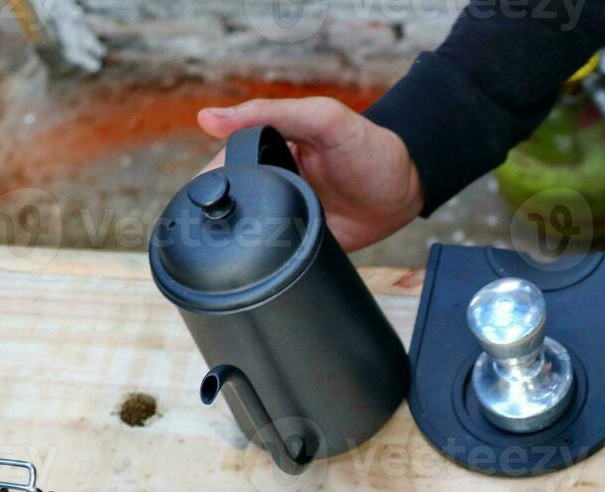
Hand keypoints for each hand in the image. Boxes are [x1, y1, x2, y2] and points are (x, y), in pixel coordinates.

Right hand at [197, 97, 422, 252]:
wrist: (405, 192)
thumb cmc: (368, 147)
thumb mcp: (323, 119)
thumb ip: (272, 113)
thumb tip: (209, 118)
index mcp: (263, 150)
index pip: (220, 167)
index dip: (208, 183)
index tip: (199, 199)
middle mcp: (268, 183)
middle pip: (227, 206)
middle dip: (218, 219)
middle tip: (219, 230)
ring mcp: (282, 216)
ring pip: (245, 236)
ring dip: (239, 243)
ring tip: (238, 250)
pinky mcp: (299, 245)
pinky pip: (274, 259)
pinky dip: (267, 263)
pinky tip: (264, 265)